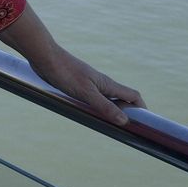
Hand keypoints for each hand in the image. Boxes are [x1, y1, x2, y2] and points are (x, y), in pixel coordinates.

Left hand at [28, 47, 145, 126]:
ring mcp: (89, 83)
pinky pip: (91, 98)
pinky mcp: (76, 84)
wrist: (45, 56)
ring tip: (107, 126)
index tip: (143, 122)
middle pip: (121, 98)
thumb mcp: (86, 93)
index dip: (141, 108)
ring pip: (106, 99)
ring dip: (109, 111)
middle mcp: (101, 83)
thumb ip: (104, 106)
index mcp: (107, 84)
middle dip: (126, 113)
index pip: (133, 95)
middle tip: (124, 130)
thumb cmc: (65, 72)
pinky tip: (86, 114)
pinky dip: (95, 107)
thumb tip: (124, 121)